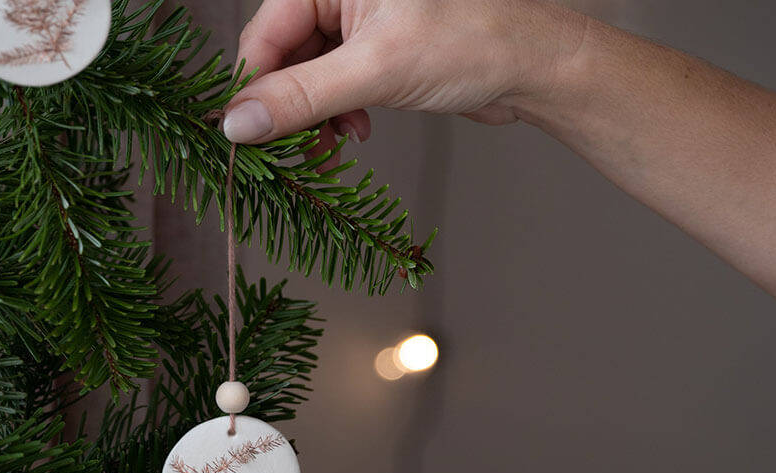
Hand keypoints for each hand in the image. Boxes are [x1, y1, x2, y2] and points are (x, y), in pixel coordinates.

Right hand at [225, 0, 589, 151]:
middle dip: (288, 105)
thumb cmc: (474, 41)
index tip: (239, 132)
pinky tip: (354, 132)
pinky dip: (336, 114)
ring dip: (314, 116)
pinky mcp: (378, 51)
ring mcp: (360, 22)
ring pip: (307, 75)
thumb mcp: (376, 70)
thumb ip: (301, 97)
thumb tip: (238, 123)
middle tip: (290, 147)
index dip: (251, 85)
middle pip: (283, 54)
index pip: (265, 30)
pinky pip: (334, 85)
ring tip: (331, 144)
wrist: (537, 68)